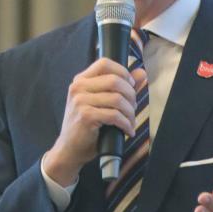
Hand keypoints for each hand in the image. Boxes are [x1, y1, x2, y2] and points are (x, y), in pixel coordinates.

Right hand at [41, 59, 146, 185]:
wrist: (70, 148)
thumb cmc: (88, 126)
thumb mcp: (103, 103)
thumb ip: (122, 87)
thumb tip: (141, 72)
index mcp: (81, 80)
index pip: (105, 63)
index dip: (123, 73)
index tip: (131, 87)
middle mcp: (78, 87)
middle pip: (115, 81)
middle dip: (131, 96)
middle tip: (132, 109)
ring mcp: (80, 101)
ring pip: (118, 99)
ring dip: (130, 113)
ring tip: (130, 122)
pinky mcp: (86, 116)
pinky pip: (115, 115)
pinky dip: (126, 124)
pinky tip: (127, 131)